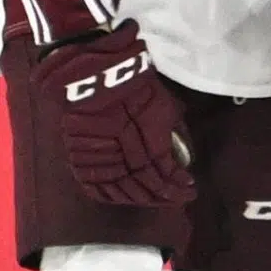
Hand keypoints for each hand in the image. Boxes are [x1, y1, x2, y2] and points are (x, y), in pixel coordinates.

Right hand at [30, 22, 195, 207]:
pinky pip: (95, 186)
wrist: (94, 71)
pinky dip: (112, 196)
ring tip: (158, 199)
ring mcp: (99, 158)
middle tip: (179, 198)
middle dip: (165, 195)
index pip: (164, 174)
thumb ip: (171, 133)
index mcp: (147, 142)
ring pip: (121, 190)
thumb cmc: (135, 84)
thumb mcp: (164, 106)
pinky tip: (126, 198)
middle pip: (144, 185)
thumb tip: (179, 153)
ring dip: (142, 199)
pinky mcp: (80, 157)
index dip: (178, 185)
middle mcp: (123, 155)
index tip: (190, 188)